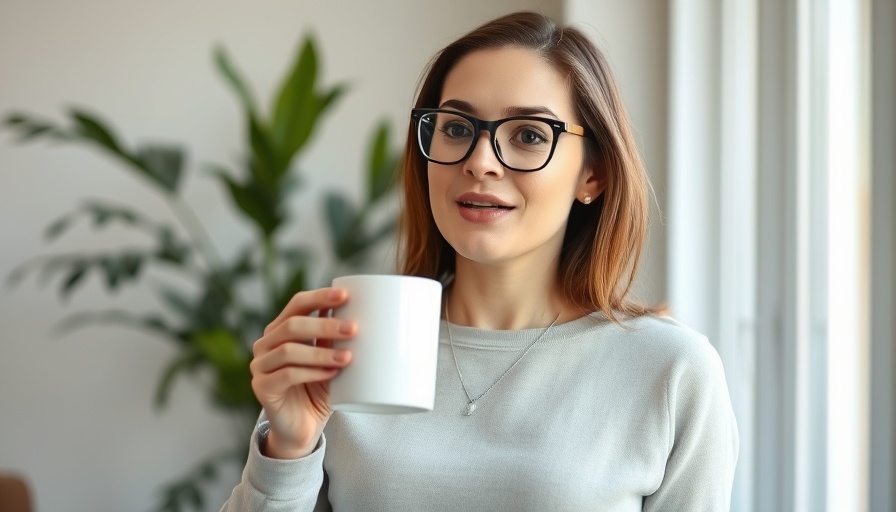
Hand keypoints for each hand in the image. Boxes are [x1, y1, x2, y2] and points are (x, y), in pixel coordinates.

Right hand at [249, 287, 355, 458]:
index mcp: (281, 329)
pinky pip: (286, 375)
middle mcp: (265, 344)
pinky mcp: (261, 388)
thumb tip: (357, 309)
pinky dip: (312, 373)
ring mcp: (260, 366)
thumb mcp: (329, 360)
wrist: (302, 429)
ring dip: (321, 352)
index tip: (345, 295)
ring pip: (289, 350)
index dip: (320, 297)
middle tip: (353, 330)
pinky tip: (331, 374)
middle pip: (293, 325)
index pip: (297, 304)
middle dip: (325, 325)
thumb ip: (334, 338)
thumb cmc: (318, 389)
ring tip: (347, 357)